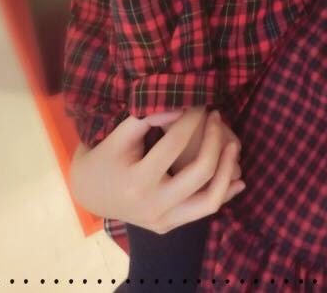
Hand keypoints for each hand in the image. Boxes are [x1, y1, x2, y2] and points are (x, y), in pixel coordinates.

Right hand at [69, 109, 243, 233]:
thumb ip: (146, 118)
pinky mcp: (169, 225)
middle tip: (215, 115)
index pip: (175, 143)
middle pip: (201, 172)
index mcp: (138, 182)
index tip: (198, 102)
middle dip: (214, 138)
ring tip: (233, 144)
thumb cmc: (103, 156)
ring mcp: (163, 221)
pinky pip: (204, 210)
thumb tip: (180, 107)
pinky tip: (238, 177)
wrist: (88, 192)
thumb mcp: (118, 134)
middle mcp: (153, 206)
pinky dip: (224, 192)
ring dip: (227, 170)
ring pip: (211, 200)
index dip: (191, 118)